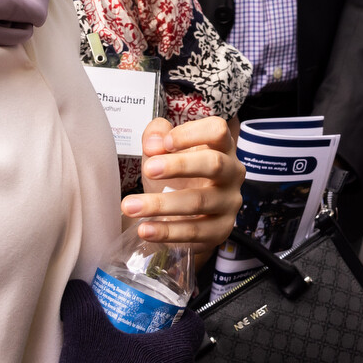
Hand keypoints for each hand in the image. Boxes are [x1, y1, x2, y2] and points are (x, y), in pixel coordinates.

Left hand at [122, 116, 243, 260]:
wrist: (183, 214)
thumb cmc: (177, 175)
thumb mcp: (163, 150)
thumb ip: (156, 136)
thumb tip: (153, 145)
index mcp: (222, 146)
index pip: (217, 130)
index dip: (192, 133)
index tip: (165, 142)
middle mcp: (232, 172)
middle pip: (214, 163)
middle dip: (178, 166)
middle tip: (147, 170)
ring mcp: (229, 202)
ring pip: (199, 201)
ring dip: (161, 204)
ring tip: (130, 206)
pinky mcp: (221, 229)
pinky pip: (195, 231)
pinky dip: (167, 231)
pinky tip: (145, 229)